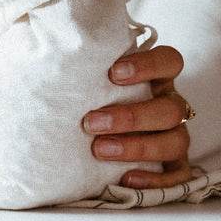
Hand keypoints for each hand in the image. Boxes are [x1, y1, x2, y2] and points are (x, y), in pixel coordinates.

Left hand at [83, 46, 192, 188]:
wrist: (86, 136)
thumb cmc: (86, 96)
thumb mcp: (85, 75)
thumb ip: (77, 61)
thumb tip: (42, 39)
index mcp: (155, 77)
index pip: (168, 61)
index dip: (148, 65)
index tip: (113, 73)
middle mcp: (169, 104)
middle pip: (171, 108)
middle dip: (131, 116)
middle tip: (91, 122)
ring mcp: (174, 135)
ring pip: (176, 141)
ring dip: (138, 147)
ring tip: (99, 150)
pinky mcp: (174, 166)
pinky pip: (179, 177)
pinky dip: (157, 181)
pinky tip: (126, 178)